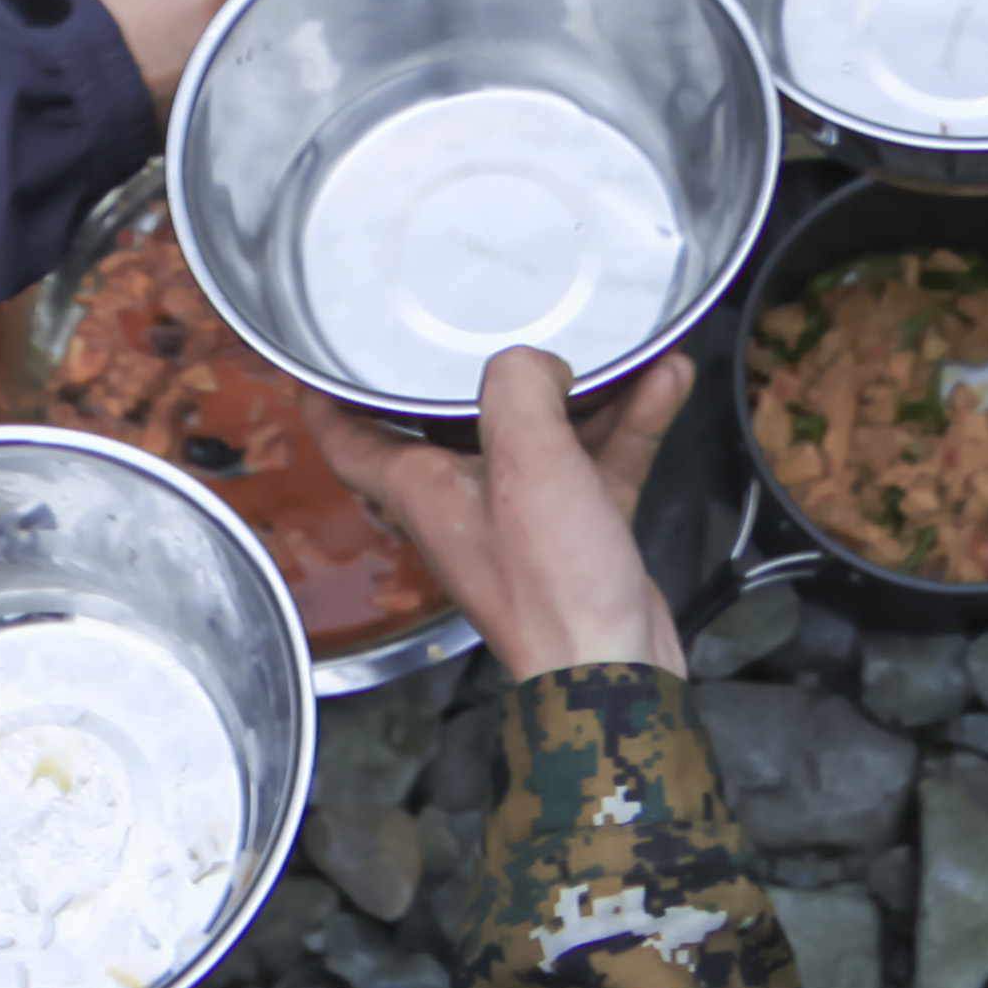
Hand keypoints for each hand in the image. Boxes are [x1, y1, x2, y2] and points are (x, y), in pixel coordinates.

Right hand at [51, 0, 309, 103]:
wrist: (58, 77)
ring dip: (259, 1)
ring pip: (276, 15)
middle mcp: (238, 21)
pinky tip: (209, 36)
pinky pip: (252, 54)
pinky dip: (240, 39)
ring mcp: (234, 62)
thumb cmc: (91, 9)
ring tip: (219, 1)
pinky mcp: (223, 92)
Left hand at [308, 346, 696, 679]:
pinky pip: (598, 458)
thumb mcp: (526, 462)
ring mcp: (522, 517)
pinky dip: (628, 422)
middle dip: (488, 369)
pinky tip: (664, 384)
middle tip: (493, 318)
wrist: (613, 668)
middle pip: (456, 418)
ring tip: (618, 347)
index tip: (322, 357)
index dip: (328, 395)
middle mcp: (463, 500)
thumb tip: (534, 365)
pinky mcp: (577, 530)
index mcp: (422, 486)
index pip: (347, 438)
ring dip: (585, 390)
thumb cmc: (552, 589)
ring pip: (543, 432)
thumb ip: (519, 389)